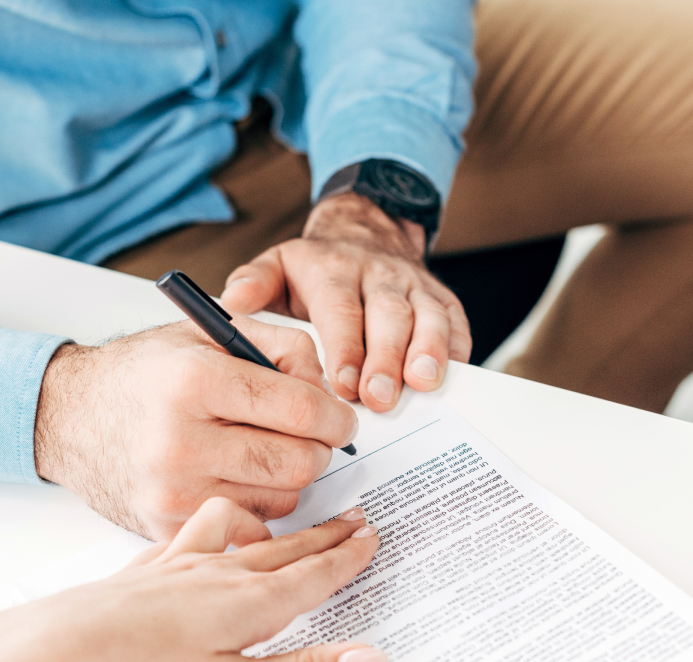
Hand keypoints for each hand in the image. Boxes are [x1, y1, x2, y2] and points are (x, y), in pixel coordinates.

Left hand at [0, 499, 385, 661]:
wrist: (63, 647)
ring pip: (241, 535)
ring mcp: (181, 565)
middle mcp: (220, 573)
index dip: (347, 558)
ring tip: (282, 530)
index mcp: (250, 603)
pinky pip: (191, 535)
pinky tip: (203, 539)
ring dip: (271, 529)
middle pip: (286, 550)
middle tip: (354, 518)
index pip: (314, 575)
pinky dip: (212, 529)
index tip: (372, 536)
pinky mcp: (147, 569)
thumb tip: (372, 659)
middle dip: (324, 536)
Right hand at [34, 318, 358, 540]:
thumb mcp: (209, 334)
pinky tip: (238, 477)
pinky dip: (259, 503)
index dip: (336, 416)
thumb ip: (282, 348)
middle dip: (319, 449)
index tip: (340, 419)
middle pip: (299, 463)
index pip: (301, 410)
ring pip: (282, 499)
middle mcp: (180, 441)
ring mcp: (172, 491)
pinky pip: (250, 524)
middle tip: (309, 436)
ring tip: (263, 450)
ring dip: (288, 477)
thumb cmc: (145, 373)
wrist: (67, 417)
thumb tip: (331, 394)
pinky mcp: (168, 526)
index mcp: (193, 381)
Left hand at [221, 192, 470, 412]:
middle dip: (387, 359)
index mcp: (334, 270)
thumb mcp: (277, 265)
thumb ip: (255, 283)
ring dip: (429, 352)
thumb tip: (233, 300)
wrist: (365, 231)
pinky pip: (458, 324)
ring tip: (424, 384)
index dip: (346, 348)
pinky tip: (454, 378)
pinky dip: (458, 351)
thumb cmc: (315, 268)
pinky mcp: (443, 300)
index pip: (341, 310)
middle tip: (379, 399)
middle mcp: (380, 276)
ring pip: (430, 317)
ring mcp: (416, 287)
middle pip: (389, 317)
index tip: (343, 385)